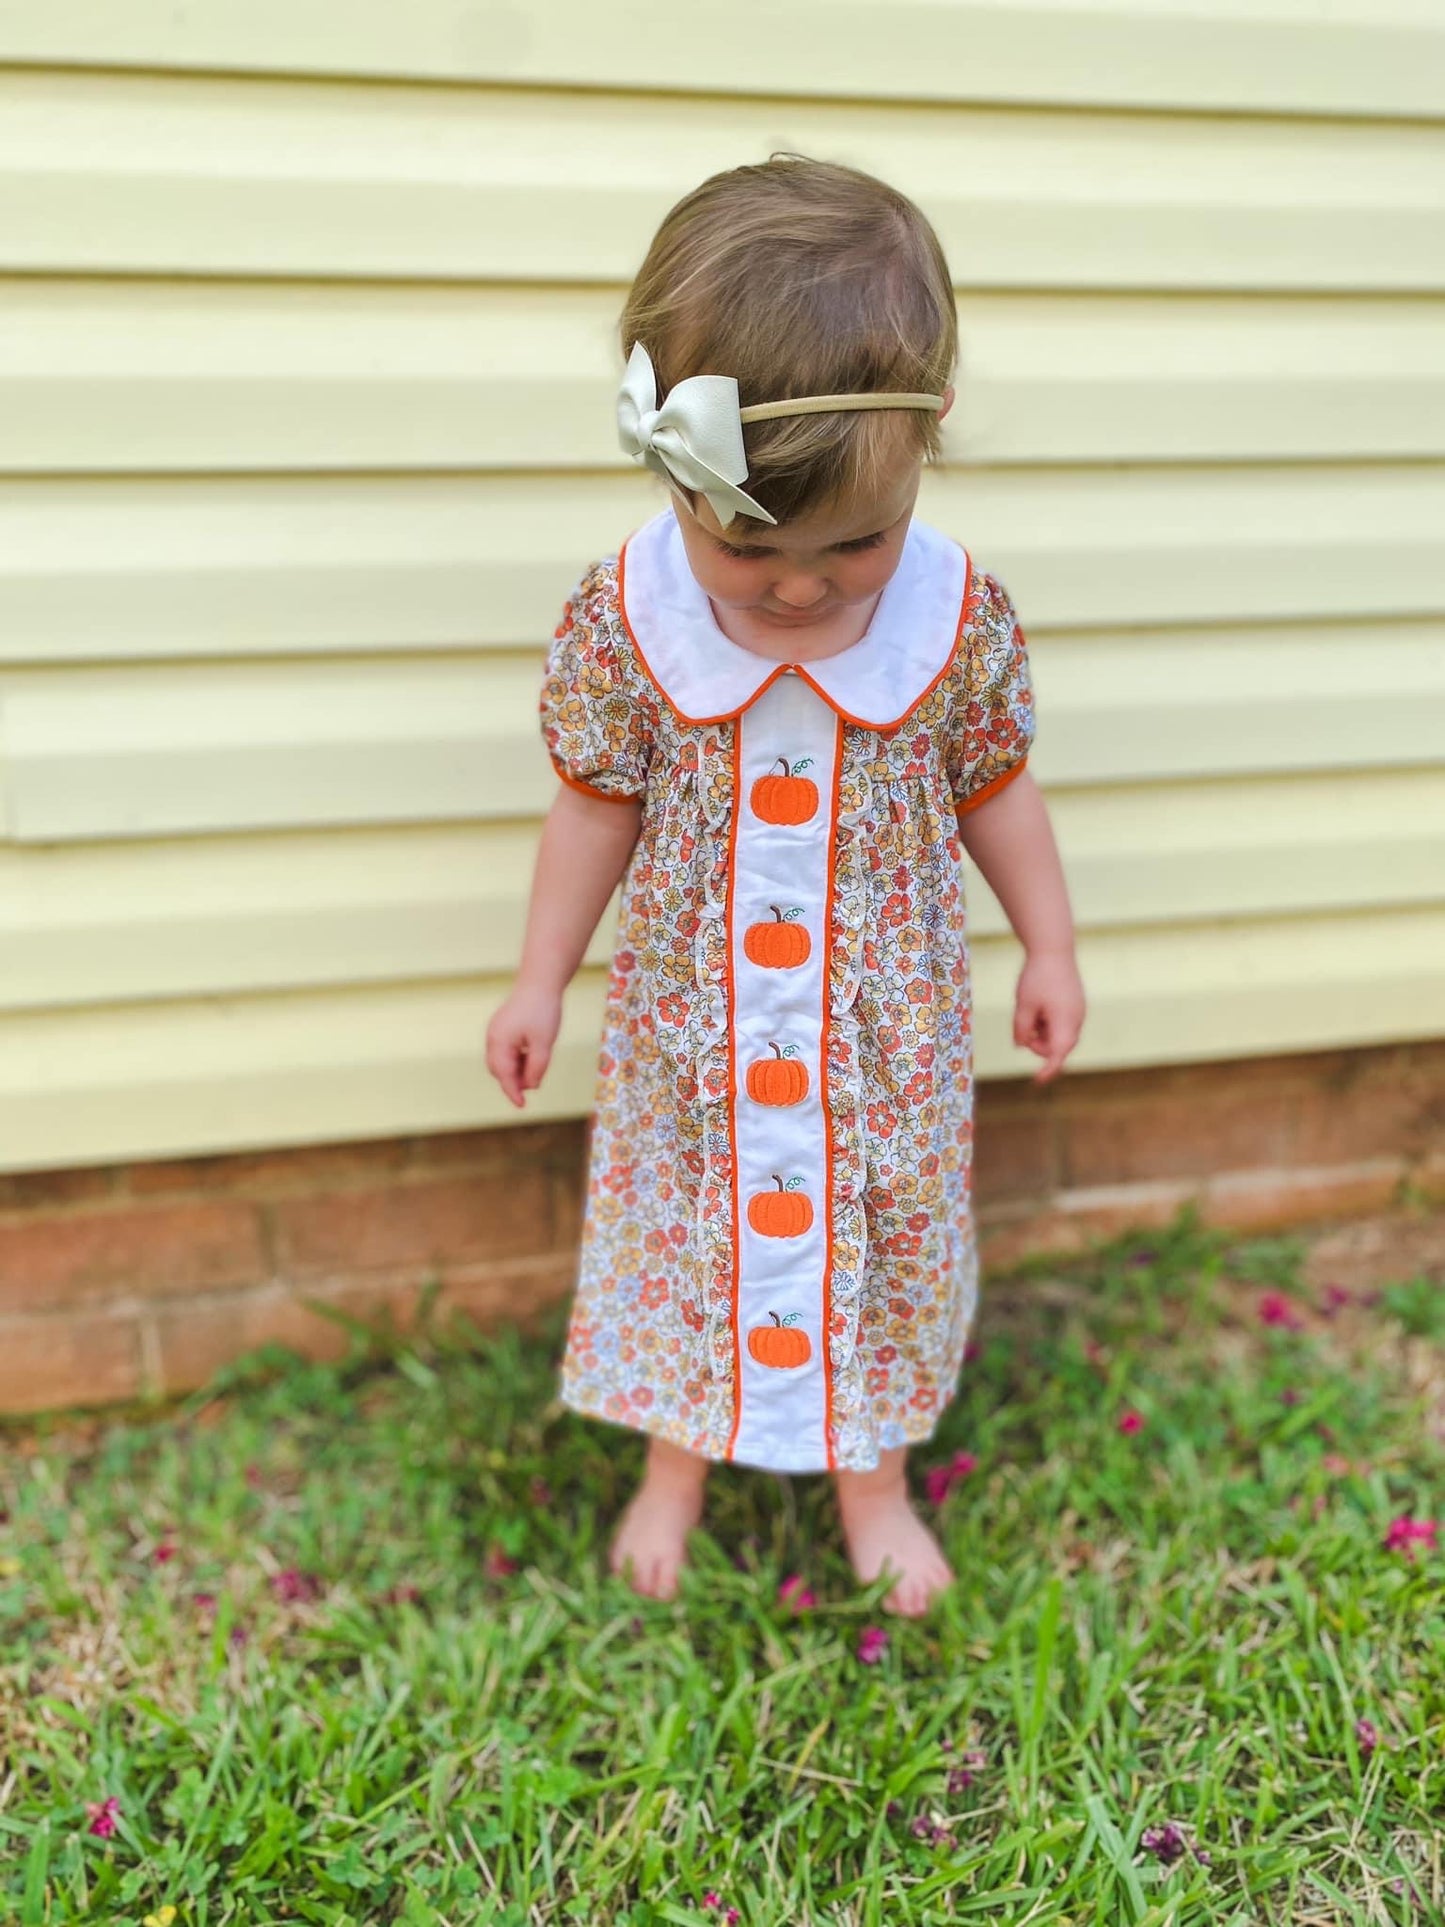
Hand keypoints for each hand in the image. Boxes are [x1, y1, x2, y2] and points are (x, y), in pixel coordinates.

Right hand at [486, 983, 563, 1108]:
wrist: (540, 982)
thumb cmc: (543, 1011)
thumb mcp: (544, 1043)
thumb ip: (537, 1067)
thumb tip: (530, 1086)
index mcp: (499, 1042)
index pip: (503, 1075)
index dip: (513, 1092)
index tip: (522, 1105)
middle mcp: (493, 1037)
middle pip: (499, 1069)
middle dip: (513, 1080)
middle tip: (533, 1085)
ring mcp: (496, 1031)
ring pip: (502, 1060)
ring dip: (516, 1069)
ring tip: (535, 1069)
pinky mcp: (503, 1026)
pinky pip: (506, 1049)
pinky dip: (517, 1058)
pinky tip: (532, 1056)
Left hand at [1013, 947, 1085, 1084]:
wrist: (1054, 949)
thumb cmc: (1037, 977)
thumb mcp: (1023, 1006)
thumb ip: (1021, 1029)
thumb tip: (1021, 1045)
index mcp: (1065, 1022)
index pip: (1057, 1054)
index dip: (1047, 1070)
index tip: (1037, 1081)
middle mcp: (1077, 1020)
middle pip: (1057, 1046)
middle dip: (1038, 1045)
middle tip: (1022, 1028)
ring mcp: (1078, 1011)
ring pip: (1059, 1034)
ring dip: (1042, 1032)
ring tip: (1029, 1011)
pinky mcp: (1076, 1004)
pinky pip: (1062, 1023)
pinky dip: (1048, 1023)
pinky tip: (1038, 1006)